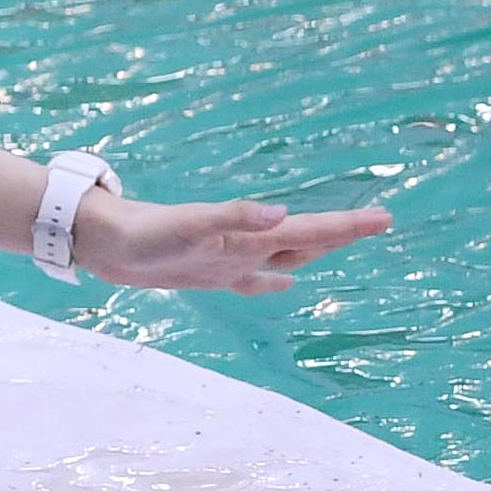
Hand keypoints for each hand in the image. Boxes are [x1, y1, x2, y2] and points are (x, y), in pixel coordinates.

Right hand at [72, 190, 391, 295]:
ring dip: (315, 248)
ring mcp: (229, 267)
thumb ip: (233, 216)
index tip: (385, 217)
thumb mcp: (188, 222)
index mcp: (248, 245)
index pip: (309, 233)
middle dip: (341, 235)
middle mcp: (246, 259)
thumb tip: (279, 214)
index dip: (347, 226)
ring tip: (342, 240)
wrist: (106, 253)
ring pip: (286, 257)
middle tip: (377, 220)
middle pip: (306, 247)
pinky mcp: (210, 266)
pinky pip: (256, 271)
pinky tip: (285, 277)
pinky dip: (276, 270)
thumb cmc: (146, 237)